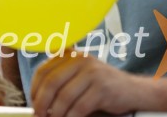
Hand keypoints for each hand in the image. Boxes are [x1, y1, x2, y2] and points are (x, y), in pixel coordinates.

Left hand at [31, 50, 148, 116]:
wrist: (134, 90)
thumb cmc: (101, 86)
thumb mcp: (79, 75)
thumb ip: (61, 80)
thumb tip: (37, 100)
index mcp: (70, 55)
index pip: (44, 70)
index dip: (34, 88)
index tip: (33, 103)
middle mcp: (80, 60)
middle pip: (51, 82)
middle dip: (42, 102)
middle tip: (38, 115)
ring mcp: (92, 73)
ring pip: (64, 97)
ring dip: (56, 113)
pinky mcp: (102, 89)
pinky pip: (79, 107)